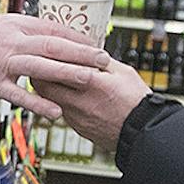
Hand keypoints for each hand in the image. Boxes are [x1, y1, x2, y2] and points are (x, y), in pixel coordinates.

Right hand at [0, 14, 110, 118]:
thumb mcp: (3, 26)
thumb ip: (28, 31)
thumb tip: (56, 35)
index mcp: (17, 25)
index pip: (54, 28)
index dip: (78, 37)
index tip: (98, 44)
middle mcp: (12, 41)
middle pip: (52, 45)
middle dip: (80, 52)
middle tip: (103, 59)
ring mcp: (3, 63)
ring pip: (39, 67)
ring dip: (66, 72)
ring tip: (89, 79)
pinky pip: (19, 95)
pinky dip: (38, 103)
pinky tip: (56, 111)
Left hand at [34, 59, 149, 151]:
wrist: (143, 132)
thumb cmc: (137, 102)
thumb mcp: (123, 72)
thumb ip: (100, 60)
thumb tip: (84, 51)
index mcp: (91, 83)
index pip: (56, 68)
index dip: (47, 59)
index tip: (45, 52)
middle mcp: (80, 102)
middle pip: (44, 87)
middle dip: (39, 75)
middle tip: (41, 65)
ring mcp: (77, 118)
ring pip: (50, 101)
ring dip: (49, 89)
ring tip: (55, 79)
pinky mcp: (78, 129)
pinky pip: (62, 112)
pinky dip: (61, 103)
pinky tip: (70, 96)